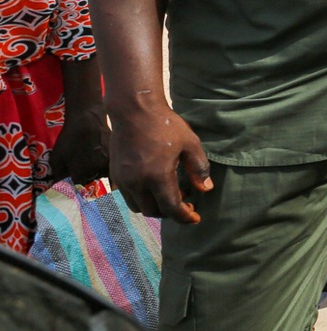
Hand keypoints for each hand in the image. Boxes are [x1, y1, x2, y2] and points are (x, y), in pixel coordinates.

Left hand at [47, 99, 108, 185]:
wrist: (88, 120)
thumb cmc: (69, 138)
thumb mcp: (57, 157)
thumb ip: (58, 175)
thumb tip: (60, 188)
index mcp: (81, 173)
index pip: (78, 185)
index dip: (74, 179)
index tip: (72, 172)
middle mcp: (97, 170)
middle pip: (91, 179)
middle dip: (85, 174)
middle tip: (81, 163)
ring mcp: (108, 162)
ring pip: (102, 172)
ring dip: (96, 169)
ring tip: (91, 157)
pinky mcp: (116, 155)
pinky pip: (110, 164)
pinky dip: (105, 161)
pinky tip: (99, 152)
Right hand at [108, 100, 211, 223]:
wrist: (134, 111)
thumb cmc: (165, 125)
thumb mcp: (190, 144)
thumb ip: (198, 168)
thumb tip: (205, 189)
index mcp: (157, 177)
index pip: (171, 208)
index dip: (185, 217)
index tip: (195, 218)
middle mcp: (138, 183)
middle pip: (154, 211)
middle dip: (171, 212)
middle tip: (185, 204)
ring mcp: (124, 180)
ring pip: (139, 207)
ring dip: (155, 207)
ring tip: (170, 196)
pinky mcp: (115, 175)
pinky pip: (128, 197)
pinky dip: (142, 199)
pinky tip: (153, 187)